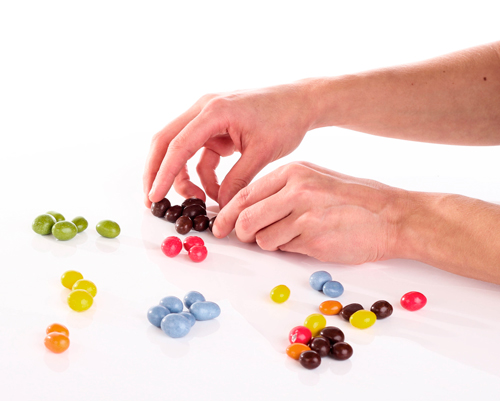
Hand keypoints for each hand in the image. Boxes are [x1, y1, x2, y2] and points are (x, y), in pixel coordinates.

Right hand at [143, 81, 316, 207]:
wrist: (301, 102)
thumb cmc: (285, 119)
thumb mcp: (262, 154)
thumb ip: (237, 181)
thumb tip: (221, 207)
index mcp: (214, 111)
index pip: (178, 145)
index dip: (163, 173)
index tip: (154, 196)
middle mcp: (204, 109)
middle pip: (166, 141)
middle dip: (157, 172)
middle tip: (154, 200)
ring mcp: (208, 118)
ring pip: (181, 149)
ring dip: (184, 176)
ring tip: (197, 200)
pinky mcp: (215, 128)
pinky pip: (200, 154)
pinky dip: (203, 174)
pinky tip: (214, 191)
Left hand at [213, 162, 405, 263]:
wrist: (391, 215)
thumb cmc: (352, 198)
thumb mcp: (314, 180)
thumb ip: (280, 191)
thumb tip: (246, 208)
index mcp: (293, 172)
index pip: (245, 194)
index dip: (227, 214)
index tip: (220, 226)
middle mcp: (296, 190)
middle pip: (246, 218)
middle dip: (240, 233)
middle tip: (243, 238)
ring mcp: (305, 215)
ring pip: (262, 238)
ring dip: (268, 243)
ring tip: (290, 236)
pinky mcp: (314, 239)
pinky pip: (284, 249)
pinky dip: (288, 249)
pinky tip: (308, 240)